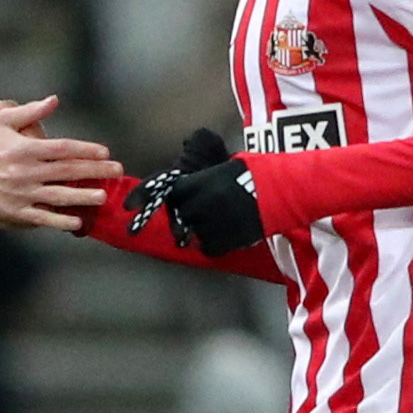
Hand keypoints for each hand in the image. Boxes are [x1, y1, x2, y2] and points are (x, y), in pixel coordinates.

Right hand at [0, 95, 123, 230]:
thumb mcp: (2, 122)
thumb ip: (29, 110)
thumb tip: (54, 100)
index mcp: (25, 149)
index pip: (62, 148)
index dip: (86, 150)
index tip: (105, 151)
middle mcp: (26, 172)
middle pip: (67, 171)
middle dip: (95, 171)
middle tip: (117, 171)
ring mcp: (22, 194)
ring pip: (58, 196)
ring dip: (82, 196)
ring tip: (103, 195)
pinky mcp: (15, 212)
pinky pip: (42, 217)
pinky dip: (60, 220)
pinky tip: (77, 221)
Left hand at [122, 128, 269, 257]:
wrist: (285, 189)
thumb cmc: (257, 173)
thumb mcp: (225, 165)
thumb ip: (200, 176)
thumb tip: (179, 181)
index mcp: (201, 182)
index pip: (166, 192)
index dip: (145, 198)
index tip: (127, 207)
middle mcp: (203, 203)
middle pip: (180, 214)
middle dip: (184, 214)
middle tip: (199, 212)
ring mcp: (215, 223)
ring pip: (193, 232)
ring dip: (200, 228)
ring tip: (221, 219)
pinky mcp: (228, 240)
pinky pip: (209, 247)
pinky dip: (214, 243)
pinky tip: (228, 232)